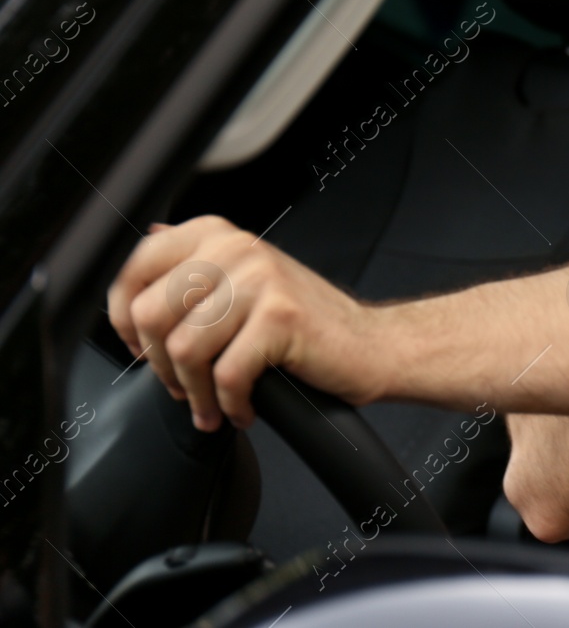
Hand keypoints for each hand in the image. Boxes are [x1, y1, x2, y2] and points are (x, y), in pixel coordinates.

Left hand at [107, 215, 378, 430]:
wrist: (369, 345)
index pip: (136, 267)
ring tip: (212, 405)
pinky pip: (226, 374)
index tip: (142, 348)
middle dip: (160, 365)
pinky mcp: (281, 317)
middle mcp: (237, 248)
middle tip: (184, 386)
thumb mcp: (246, 279)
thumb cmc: (306, 323)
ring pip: (185, 349)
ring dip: (195, 393)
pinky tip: (242, 408)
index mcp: (219, 236)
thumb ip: (196, 262)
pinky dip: (229, 404)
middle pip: (151, 314)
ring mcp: (261, 280)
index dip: (124, 318)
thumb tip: (147, 240)